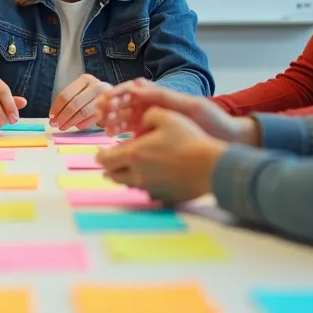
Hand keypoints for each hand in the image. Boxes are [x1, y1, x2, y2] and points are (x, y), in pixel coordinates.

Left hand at [49, 73, 112, 129]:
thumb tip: (53, 119)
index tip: (51, 116)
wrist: (117, 99)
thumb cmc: (93, 97)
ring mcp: (104, 97)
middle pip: (74, 103)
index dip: (57, 107)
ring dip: (71, 121)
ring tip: (64, 127)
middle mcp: (96, 86)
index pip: (66, 94)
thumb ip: (68, 103)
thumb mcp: (81, 94)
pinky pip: (93, 118)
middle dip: (63, 116)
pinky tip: (78, 126)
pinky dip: (83, 124)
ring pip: (83, 112)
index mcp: (85, 79)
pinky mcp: (110, 109)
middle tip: (56, 125)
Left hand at [95, 106, 227, 202]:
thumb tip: (141, 119)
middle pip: (113, 175)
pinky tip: (151, 175)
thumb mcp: (168, 117)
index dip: (101, 155)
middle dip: (110, 167)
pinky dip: (143, 183)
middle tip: (112, 161)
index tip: (101, 152)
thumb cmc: (190, 140)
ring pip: (128, 185)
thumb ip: (149, 115)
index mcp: (134, 154)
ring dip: (125, 176)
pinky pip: (146, 191)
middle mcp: (137, 174)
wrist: (211, 167)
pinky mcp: (162, 197)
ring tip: (130, 168)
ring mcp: (149, 188)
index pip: (105, 159)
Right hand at [96, 79, 257, 144]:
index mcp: (162, 95)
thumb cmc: (213, 120)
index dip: (116, 93)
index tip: (105, 100)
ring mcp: (154, 120)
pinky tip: (116, 139)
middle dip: (110, 108)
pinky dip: (122, 134)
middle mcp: (155, 105)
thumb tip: (138, 86)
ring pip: (126, 117)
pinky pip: (133, 132)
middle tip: (100, 117)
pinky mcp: (155, 135)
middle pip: (125, 103)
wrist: (228, 140)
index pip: (132, 89)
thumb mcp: (190, 106)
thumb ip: (164, 96)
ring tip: (106, 129)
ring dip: (113, 121)